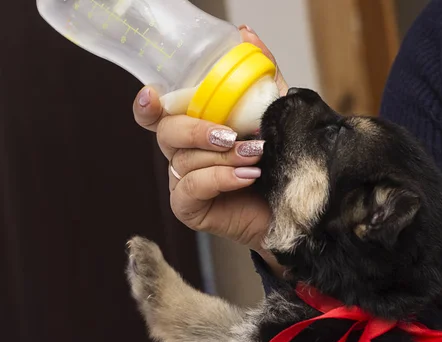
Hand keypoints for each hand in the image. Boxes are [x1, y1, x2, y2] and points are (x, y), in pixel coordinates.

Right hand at [133, 26, 287, 276]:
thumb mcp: (273, 111)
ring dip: (222, 157)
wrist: (295, 204)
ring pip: (184, 160)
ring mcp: (182, 181)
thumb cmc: (277, 160)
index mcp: (194, 127)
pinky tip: (246, 177)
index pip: (158, 113)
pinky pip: (191, 187)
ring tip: (255, 157)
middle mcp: (182, 152)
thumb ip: (259, 76)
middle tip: (231, 135)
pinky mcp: (188, 207)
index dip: (147, 105)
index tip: (152, 95)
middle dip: (198, 130)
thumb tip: (245, 34)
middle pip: (166, 133)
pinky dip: (220, 179)